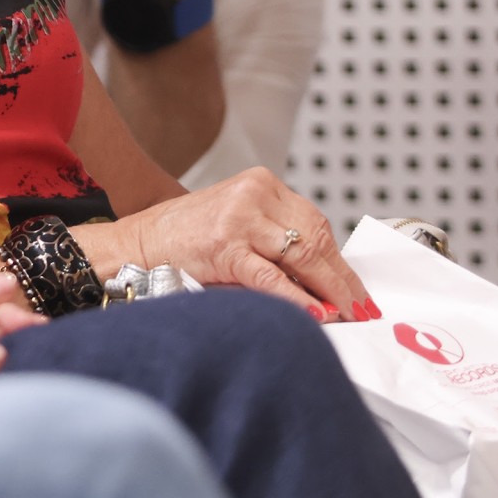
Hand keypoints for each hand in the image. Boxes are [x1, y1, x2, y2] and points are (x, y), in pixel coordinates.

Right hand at [97, 168, 372, 317]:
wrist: (137, 244)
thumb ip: (276, 238)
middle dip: (341, 279)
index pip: (315, 223)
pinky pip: (272, 278)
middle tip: (360, 308)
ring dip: (329, 291)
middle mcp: (253, 195)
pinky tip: (315, 314)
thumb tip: (325, 281)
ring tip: (345, 314)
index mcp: (260, 184)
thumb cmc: (185, 239)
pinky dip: (298, 299)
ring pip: (302, 256)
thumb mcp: (238, 222)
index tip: (355, 288)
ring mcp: (239, 220)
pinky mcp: (224, 247)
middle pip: (316, 238)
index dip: (340, 260)